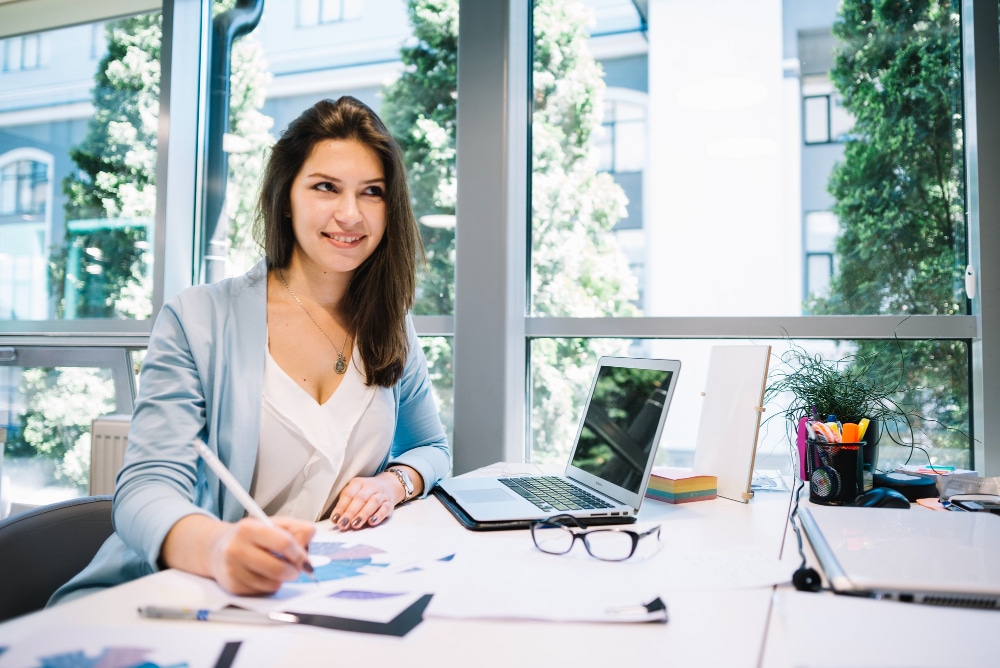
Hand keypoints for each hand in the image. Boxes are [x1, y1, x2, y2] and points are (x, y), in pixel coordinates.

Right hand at [163, 514, 314, 595]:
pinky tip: (263, 575)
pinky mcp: (232, 586)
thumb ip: (296, 529)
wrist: (216, 548)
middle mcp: (236, 548)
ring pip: (272, 583)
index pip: (283, 543)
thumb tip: (308, 547)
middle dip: (294, 571)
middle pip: (278, 568)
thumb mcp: (272, 524)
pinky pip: (263, 591)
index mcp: (248, 528)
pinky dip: (270, 585)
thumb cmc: (250, 536)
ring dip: (282, 579)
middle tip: (297, 569)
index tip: (305, 559)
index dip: (299, 553)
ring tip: (278, 568)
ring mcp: (232, 569)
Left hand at [329, 473, 404, 530]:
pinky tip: (371, 522)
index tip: (335, 519)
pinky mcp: (389, 503)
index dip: (341, 507)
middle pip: (360, 499)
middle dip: (350, 513)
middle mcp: (370, 487)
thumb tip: (336, 519)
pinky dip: (378, 516)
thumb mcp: (354, 493)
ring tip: (355, 524)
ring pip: (373, 503)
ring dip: (363, 514)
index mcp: (358, 483)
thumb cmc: (366, 493)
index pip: (348, 494)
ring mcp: (381, 495)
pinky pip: (385, 509)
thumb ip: (345, 505)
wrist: (388, 486)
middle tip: (343, 524)